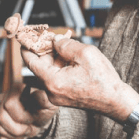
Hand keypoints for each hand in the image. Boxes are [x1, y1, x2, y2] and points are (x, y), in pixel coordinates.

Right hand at [0, 83, 56, 138]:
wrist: (41, 116)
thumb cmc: (45, 107)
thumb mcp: (49, 103)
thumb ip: (44, 99)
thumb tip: (40, 94)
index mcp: (16, 89)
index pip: (9, 104)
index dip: (23, 116)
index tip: (34, 117)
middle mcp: (4, 98)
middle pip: (1, 117)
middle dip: (19, 128)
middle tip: (31, 126)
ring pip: (0, 129)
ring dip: (17, 135)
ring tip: (27, 129)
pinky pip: (2, 137)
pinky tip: (23, 133)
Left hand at [21, 37, 138, 122]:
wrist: (115, 102)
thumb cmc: (103, 80)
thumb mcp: (86, 54)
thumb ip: (66, 45)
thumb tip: (55, 40)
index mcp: (53, 81)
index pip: (31, 62)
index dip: (26, 48)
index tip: (23, 38)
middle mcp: (51, 91)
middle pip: (40, 66)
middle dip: (43, 50)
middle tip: (46, 36)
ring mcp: (57, 95)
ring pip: (48, 71)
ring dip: (52, 57)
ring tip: (60, 43)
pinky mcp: (64, 96)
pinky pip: (56, 78)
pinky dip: (59, 66)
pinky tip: (67, 55)